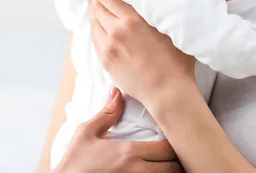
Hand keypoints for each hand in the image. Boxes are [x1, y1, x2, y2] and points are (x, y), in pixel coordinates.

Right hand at [54, 87, 183, 172]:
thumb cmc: (75, 160)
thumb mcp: (86, 133)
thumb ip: (106, 113)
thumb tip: (117, 91)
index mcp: (128, 152)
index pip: (168, 148)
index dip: (176, 143)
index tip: (176, 136)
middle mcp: (137, 170)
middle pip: (175, 167)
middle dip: (179, 160)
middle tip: (179, 151)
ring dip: (173, 171)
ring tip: (173, 163)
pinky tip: (158, 170)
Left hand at [89, 0, 195, 106]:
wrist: (167, 91)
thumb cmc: (175, 61)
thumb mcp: (167, 29)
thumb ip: (152, 14)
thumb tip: (145, 2)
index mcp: (132, 21)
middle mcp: (116, 32)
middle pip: (98, 8)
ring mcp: (108, 47)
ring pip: (93, 24)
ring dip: (93, 13)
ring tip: (94, 5)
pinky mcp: (105, 61)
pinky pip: (94, 40)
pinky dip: (94, 29)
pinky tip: (97, 26)